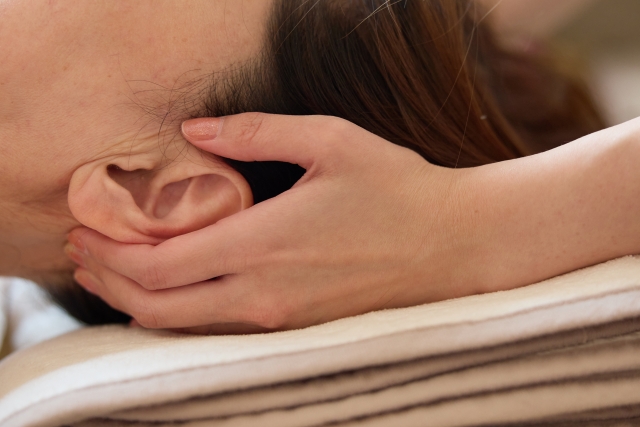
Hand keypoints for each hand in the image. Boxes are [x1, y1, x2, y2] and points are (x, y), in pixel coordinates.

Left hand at [66, 113, 472, 333]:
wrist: (451, 246)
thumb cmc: (397, 190)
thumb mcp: (330, 141)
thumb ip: (255, 132)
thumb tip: (196, 130)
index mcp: (264, 243)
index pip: (160, 263)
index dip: (112, 251)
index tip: (86, 229)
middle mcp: (262, 292)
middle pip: (156, 306)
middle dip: (108, 281)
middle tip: (82, 253)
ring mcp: (277, 319)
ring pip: (182, 326)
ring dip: (135, 301)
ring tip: (110, 274)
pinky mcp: (292, 327)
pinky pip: (215, 330)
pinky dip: (176, 314)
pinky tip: (167, 294)